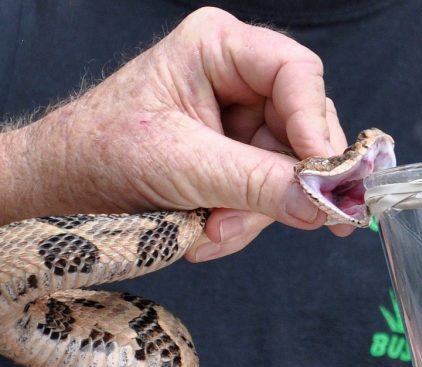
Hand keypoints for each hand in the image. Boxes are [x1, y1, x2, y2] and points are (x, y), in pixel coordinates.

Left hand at [0, 7, 353, 261]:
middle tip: (276, 220)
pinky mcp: (237, 156)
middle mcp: (238, 79)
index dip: (316, 125)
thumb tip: (322, 204)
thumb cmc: (101, 153)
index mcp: (219, 48)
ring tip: (210, 232)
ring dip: (255, 212)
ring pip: (287, 168)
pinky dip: (242, 220)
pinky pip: (267, 190)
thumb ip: (255, 183)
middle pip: (301, 127)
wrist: (65, 186)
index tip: (326, 177)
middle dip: (282, 184)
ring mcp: (241, 120)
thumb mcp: (181, 166)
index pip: (297, 74)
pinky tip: (207, 231)